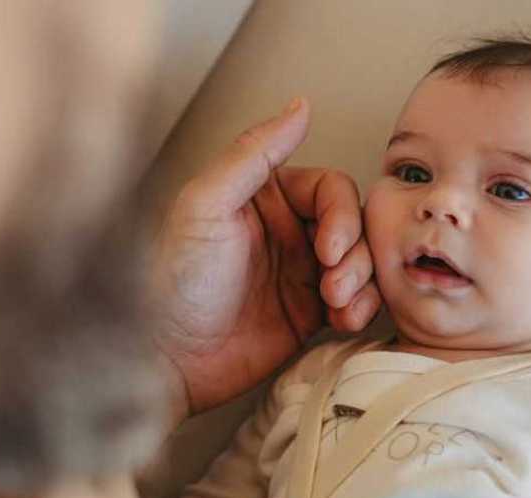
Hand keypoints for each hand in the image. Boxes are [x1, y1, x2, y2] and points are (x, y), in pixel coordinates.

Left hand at [152, 98, 379, 417]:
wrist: (168, 358)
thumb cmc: (173, 282)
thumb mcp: (206, 205)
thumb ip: (253, 152)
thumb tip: (298, 106)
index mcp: (264, 195)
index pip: (330, 188)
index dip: (341, 215)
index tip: (328, 247)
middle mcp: (287, 229)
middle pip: (354, 225)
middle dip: (354, 254)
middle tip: (332, 282)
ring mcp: (300, 271)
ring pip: (362, 262)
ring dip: (361, 282)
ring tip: (335, 305)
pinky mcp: (309, 312)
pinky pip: (354, 301)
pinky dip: (359, 309)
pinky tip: (340, 320)